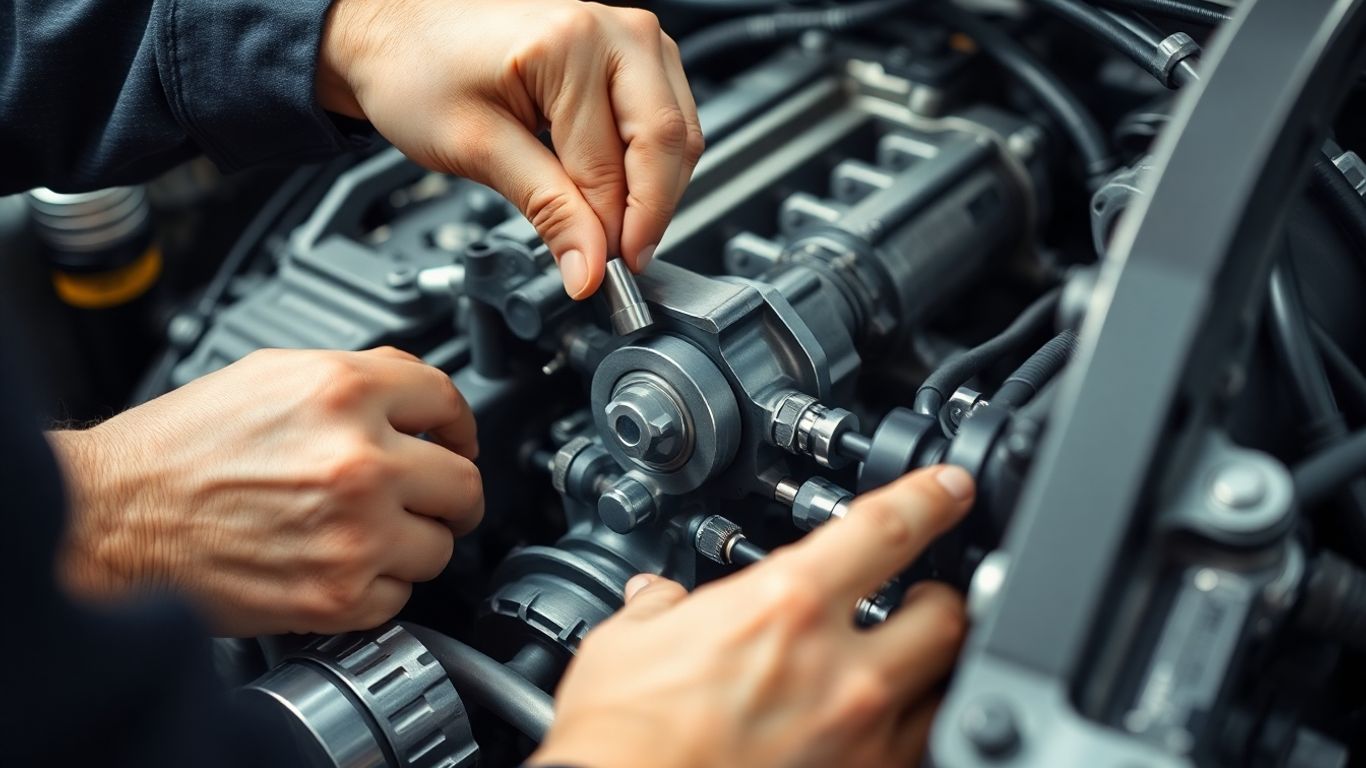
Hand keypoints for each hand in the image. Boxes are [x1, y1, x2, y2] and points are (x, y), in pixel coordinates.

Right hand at [48, 347, 481, 636]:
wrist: (110, 518)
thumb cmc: (176, 449)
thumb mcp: (269, 375)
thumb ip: (356, 378)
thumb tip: (416, 393)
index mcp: (343, 392)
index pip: (448, 400)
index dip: (457, 424)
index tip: (455, 440)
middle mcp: (359, 461)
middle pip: (465, 483)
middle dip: (448, 491)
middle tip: (432, 498)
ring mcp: (355, 532)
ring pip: (441, 546)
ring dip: (413, 543)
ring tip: (367, 534)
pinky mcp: (337, 595)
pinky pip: (400, 596)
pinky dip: (377, 587)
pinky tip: (338, 565)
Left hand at [316, 0, 702, 298]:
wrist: (400, 33)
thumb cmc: (419, 69)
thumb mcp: (476, 148)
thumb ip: (545, 208)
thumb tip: (589, 267)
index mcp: (572, 44)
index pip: (615, 163)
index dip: (613, 231)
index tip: (601, 274)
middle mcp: (616, 31)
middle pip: (668, 142)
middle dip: (647, 213)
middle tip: (618, 262)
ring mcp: (631, 38)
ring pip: (679, 134)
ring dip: (654, 192)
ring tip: (611, 232)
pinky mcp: (633, 55)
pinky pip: (666, 120)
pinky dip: (648, 167)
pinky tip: (616, 195)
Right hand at [530, 466, 974, 767]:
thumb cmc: (619, 738)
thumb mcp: (627, 643)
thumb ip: (659, 609)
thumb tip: (658, 599)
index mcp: (783, 607)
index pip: (886, 530)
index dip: (929, 498)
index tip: (947, 488)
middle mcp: (837, 671)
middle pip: (945, 615)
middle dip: (942, 598)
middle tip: (923, 594)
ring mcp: (857, 737)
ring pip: (942, 688)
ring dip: (931, 669)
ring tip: (907, 663)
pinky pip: (914, 748)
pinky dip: (905, 730)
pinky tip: (877, 725)